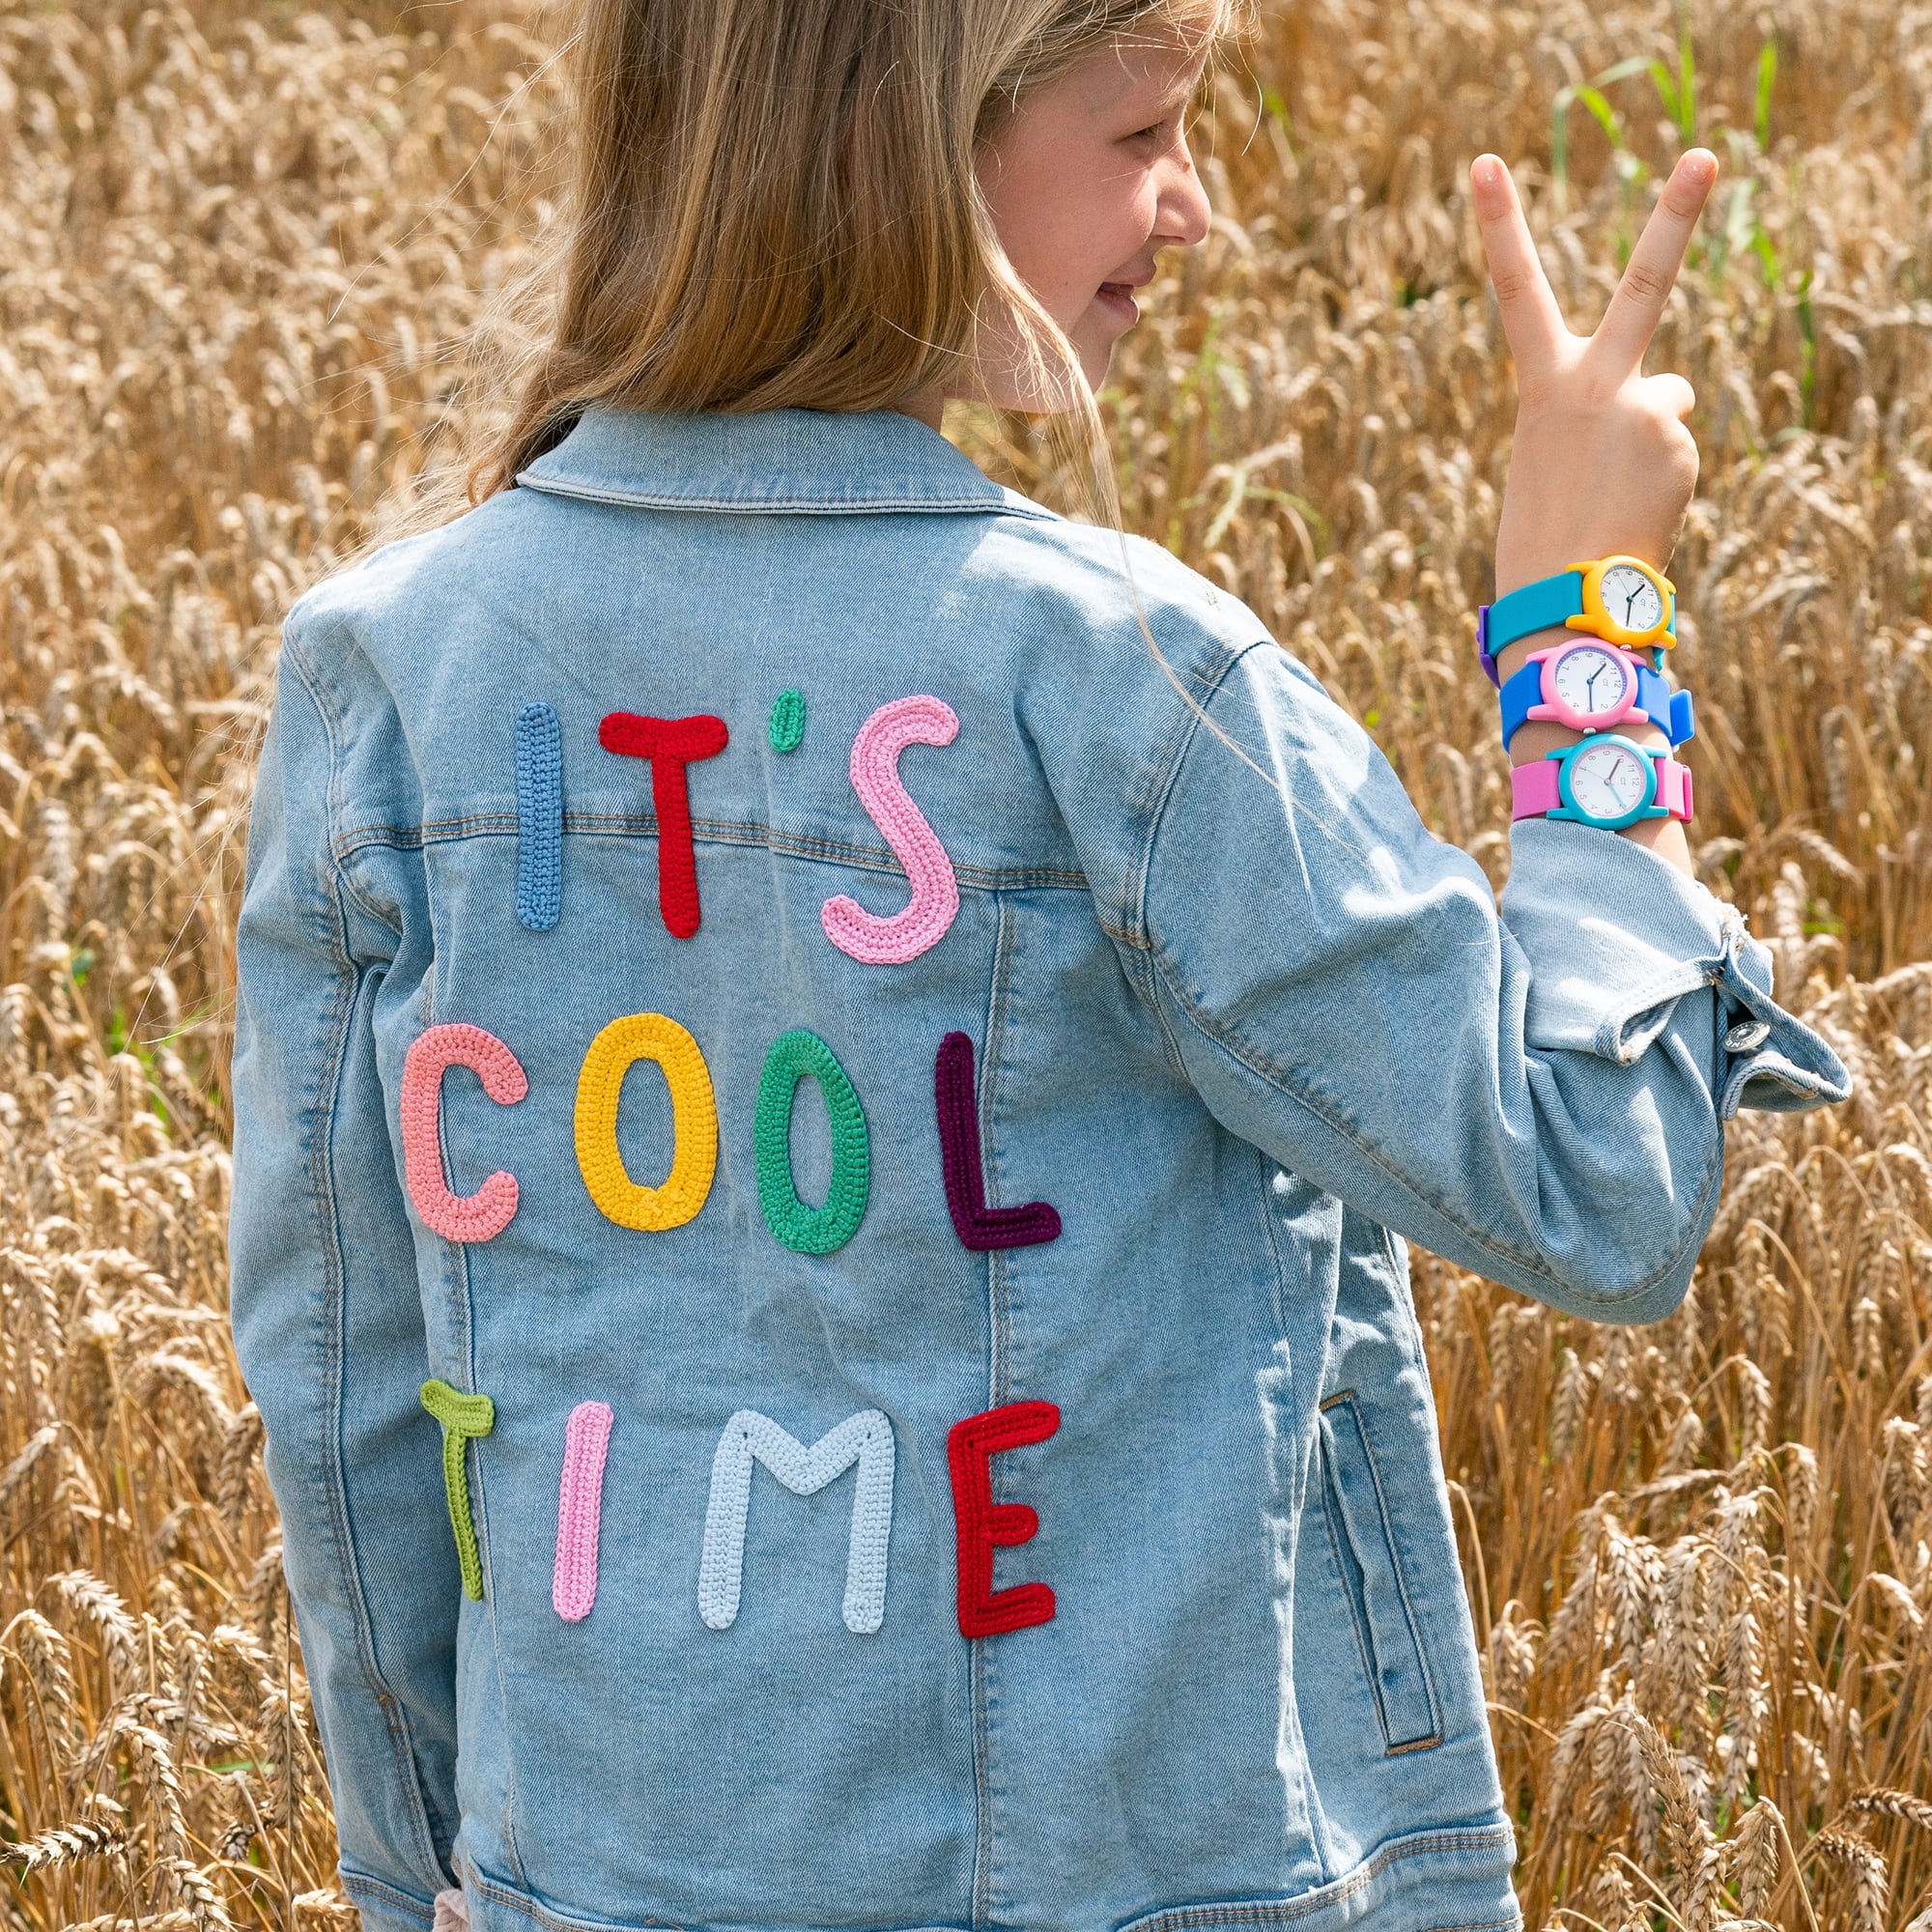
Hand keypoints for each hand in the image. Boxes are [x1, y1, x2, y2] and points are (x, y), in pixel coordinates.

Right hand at [1472, 149, 1715, 621]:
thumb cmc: (1542, 539)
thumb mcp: (1555, 459)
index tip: (1484, 163)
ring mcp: (1646, 409)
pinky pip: (1678, 447)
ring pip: (1665, 403)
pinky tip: (1636, 513)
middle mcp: (1598, 383)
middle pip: (1645, 282)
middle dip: (1677, 214)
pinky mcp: (1679, 443)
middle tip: (1704, 157)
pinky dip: (1662, 479)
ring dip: (1649, 444)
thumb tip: (1668, 402)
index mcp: (1543, 386)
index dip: (1498, 225)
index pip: (1514, 292)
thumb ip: (1600, 411)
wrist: (1563, 604)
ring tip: (1614, 498)